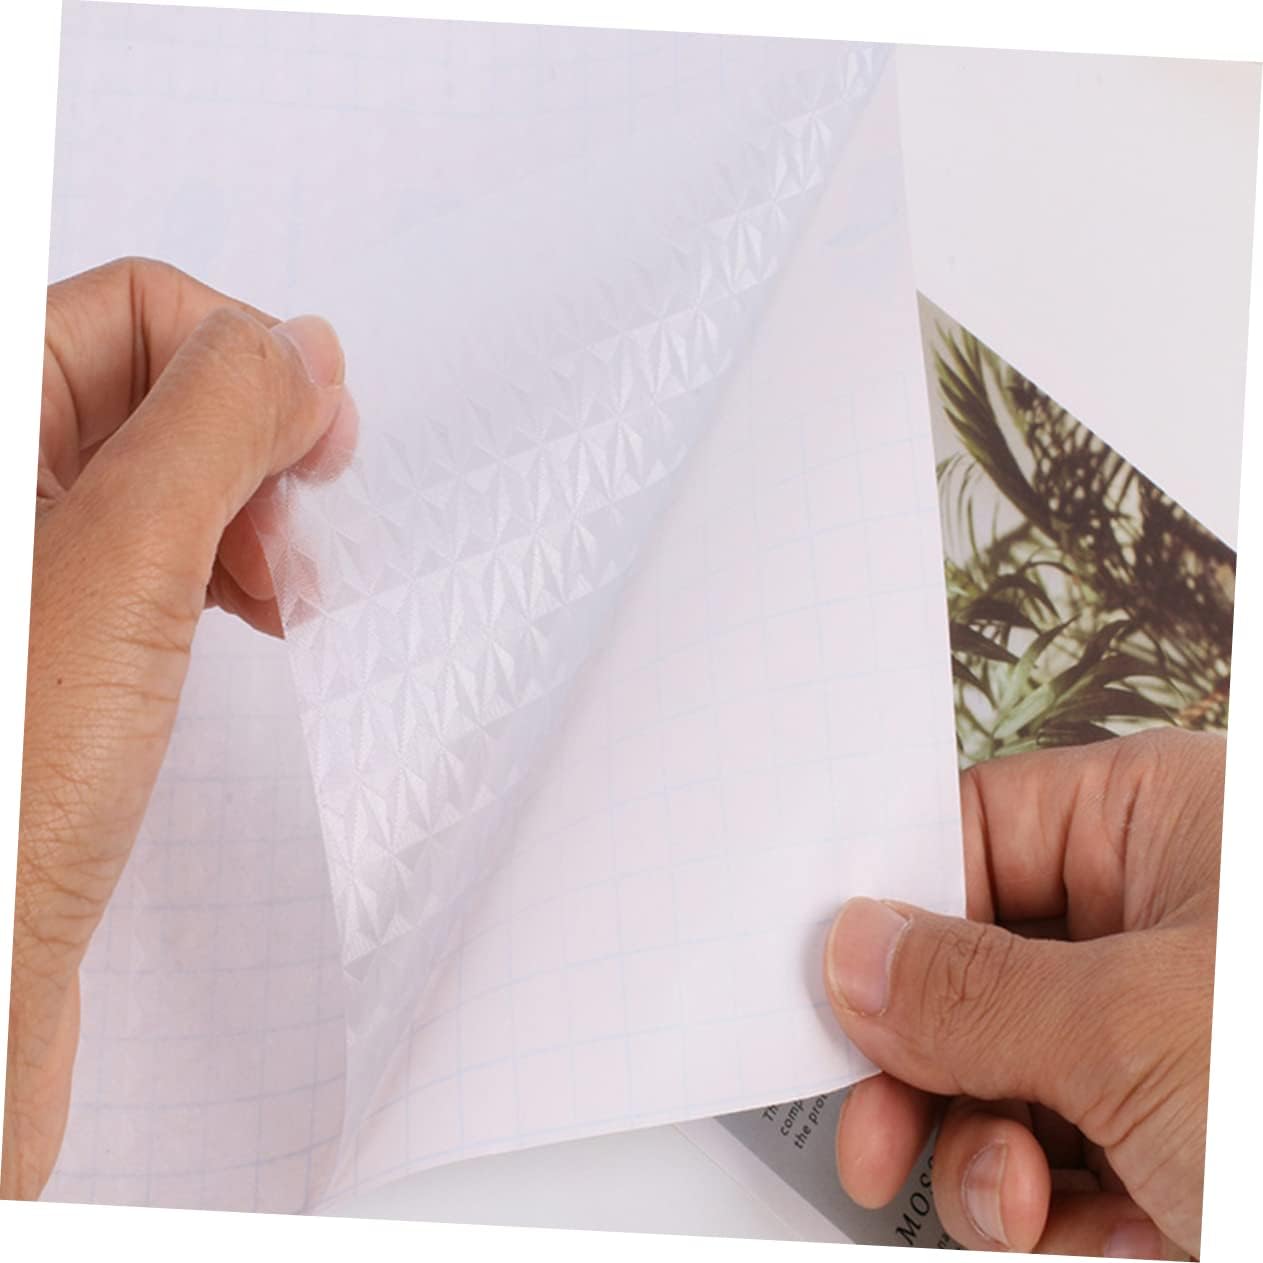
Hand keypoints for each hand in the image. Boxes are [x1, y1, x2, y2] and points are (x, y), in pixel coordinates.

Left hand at [4, 258, 355, 1198]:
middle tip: (297, 524)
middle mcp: (2, 499)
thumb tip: (301, 345)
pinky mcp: (56, 644)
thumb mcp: (125, 565)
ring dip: (247, 514)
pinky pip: (158, 553)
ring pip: (165, 473)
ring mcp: (29, 574)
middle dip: (253, 444)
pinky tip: (249, 618)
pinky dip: (222, 571)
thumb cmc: (5, 800)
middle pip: (151, 382)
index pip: (132, 308)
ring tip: (278, 593)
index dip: (243, 356)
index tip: (321, 441)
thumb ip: (218, 422)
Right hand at [824, 729, 1222, 1258]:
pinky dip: (1044, 1207)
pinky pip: (1058, 1154)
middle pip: (977, 964)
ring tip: (1010, 1195)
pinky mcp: (1181, 1137)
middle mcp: (1167, 918)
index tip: (823, 971)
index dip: (889, 899)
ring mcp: (1173, 1035)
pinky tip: (1073, 1230)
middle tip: (872, 1120)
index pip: (976, 827)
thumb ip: (969, 988)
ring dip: (985, 1151)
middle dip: (925, 1059)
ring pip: (1007, 1071)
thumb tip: (854, 952)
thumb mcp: (1137, 1029)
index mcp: (1169, 822)